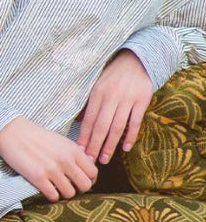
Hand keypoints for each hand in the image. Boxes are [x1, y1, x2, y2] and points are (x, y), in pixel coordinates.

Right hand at [0, 116, 97, 201]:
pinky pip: (53, 196)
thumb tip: (87, 166)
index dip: (88, 179)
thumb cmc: (36, 136)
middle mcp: (66, 160)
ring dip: (63, 194)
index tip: (79, 180)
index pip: (93, 172)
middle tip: (68, 187)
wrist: (12, 132)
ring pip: (70, 193)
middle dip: (78, 189)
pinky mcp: (38, 178)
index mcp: (73, 150)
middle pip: (85, 185)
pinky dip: (51, 196)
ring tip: (55, 188)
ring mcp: (52, 170)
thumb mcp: (61, 141)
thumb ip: (75, 154)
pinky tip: (46, 189)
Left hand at [77, 49, 153, 163]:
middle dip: (94, 145)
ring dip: (110, 145)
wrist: (137, 60)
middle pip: (101, 126)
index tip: (79, 151)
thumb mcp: (97, 86)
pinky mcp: (142, 101)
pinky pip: (135, 122)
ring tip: (104, 159)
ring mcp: (127, 100)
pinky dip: (130, 136)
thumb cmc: (113, 75)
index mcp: (97, 94)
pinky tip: (125, 148)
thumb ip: (90, 104)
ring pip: (117, 127)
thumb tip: (80, 122)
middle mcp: (111, 97)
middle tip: (90, 161)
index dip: (83, 137)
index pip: (88, 120)